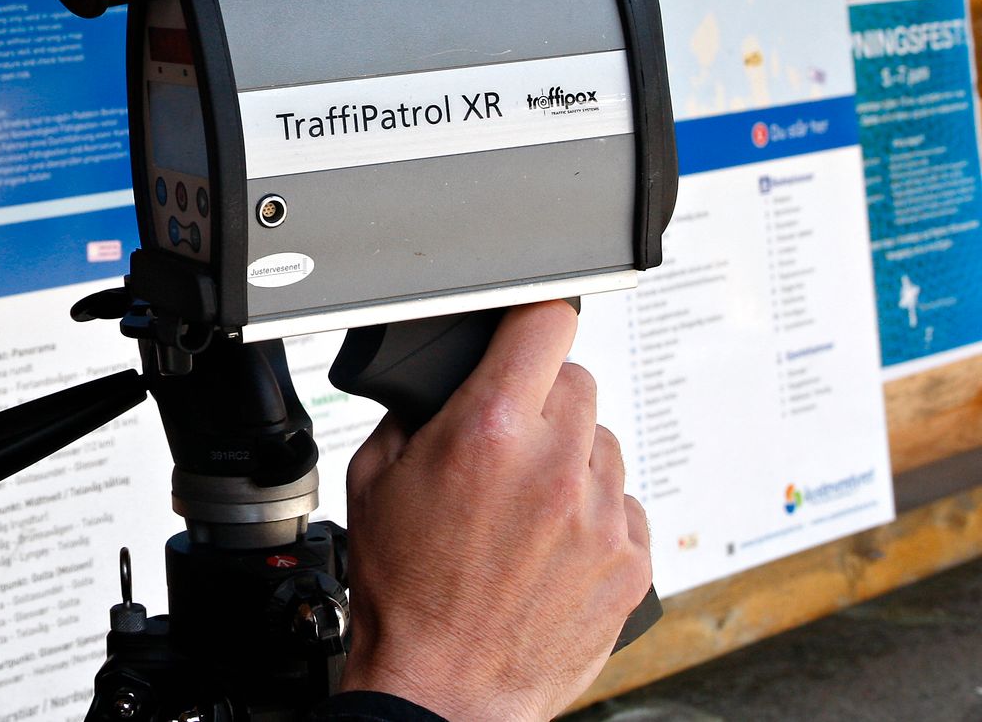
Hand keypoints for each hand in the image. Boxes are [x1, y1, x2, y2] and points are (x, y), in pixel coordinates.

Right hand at [335, 300, 650, 720]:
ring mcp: (600, 515)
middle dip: (540, 399)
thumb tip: (444, 383)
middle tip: (505, 439)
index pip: (546, 322)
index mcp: (488, 431)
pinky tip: (551, 542)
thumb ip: (414, 414)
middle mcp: (554, 466)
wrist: (444, 687)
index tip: (524, 329)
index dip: (531, 318)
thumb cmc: (405, 594)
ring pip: (603, 443)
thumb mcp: (373, 479)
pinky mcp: (630, 561)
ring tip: (525, 504)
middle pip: (576, 379)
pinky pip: (624, 504)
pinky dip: (593, 513)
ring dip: (570, 457)